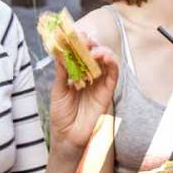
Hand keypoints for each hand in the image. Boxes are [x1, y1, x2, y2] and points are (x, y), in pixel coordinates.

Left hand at [46, 34, 117, 154]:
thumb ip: (62, 72)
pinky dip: (112, 63)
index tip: (72, 35)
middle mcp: (90, 76)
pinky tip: (104, 57)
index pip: (81, 53)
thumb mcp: (58, 90)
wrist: (67, 137)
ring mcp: (100, 83)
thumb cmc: (61, 115)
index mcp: (77, 74)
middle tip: (83, 39)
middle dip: (90, 44)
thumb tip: (60, 51)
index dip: (79, 43)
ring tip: (92, 49)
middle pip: (95, 54)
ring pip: (107, 61)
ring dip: (102, 51)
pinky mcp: (108, 92)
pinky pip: (114, 74)